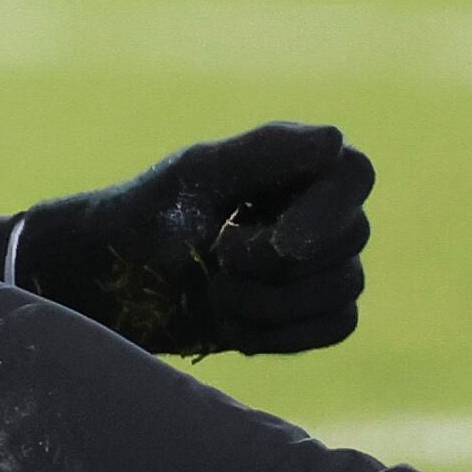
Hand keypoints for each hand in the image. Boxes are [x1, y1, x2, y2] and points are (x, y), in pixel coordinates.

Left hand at [2, 122, 373, 357]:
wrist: (114, 286)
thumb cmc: (147, 217)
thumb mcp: (197, 177)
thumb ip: (266, 154)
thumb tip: (337, 140)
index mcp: (297, 163)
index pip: (356, 175)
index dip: (330, 210)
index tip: (282, 240)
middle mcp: (321, 210)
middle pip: (351, 239)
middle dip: (275, 262)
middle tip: (215, 257)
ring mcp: (323, 264)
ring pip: (343, 288)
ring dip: (269, 300)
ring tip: (214, 290)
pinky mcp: (315, 313)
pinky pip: (336, 325)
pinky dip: (282, 331)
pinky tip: (234, 322)